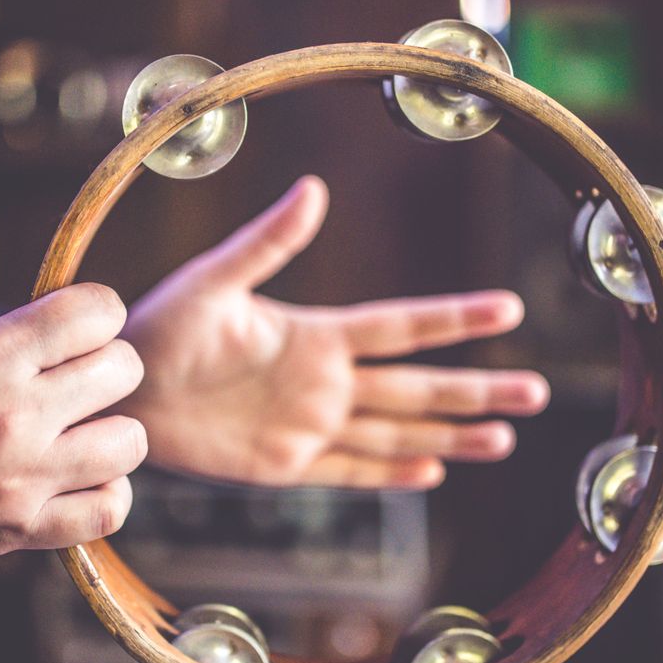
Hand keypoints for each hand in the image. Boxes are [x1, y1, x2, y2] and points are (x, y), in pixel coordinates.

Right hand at [0, 283, 145, 656]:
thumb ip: (5, 345)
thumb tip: (71, 334)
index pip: (97, 310)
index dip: (97, 313)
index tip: (79, 328)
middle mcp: (13, 415)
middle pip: (125, 369)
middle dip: (106, 367)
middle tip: (75, 381)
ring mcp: (23, 478)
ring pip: (131, 440)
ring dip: (112, 432)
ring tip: (78, 434)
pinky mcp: (21, 531)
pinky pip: (109, 509)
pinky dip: (105, 493)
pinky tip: (79, 481)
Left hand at [119, 176, 548, 489]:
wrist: (124, 388)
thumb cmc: (163, 327)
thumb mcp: (215, 280)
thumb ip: (267, 242)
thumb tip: (316, 188)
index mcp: (317, 334)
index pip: (402, 326)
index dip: (455, 318)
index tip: (509, 309)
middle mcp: (327, 382)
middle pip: (419, 388)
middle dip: (478, 389)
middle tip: (537, 390)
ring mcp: (311, 426)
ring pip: (398, 433)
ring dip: (451, 436)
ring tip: (503, 439)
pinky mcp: (286, 465)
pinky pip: (350, 472)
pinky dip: (391, 474)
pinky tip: (432, 472)